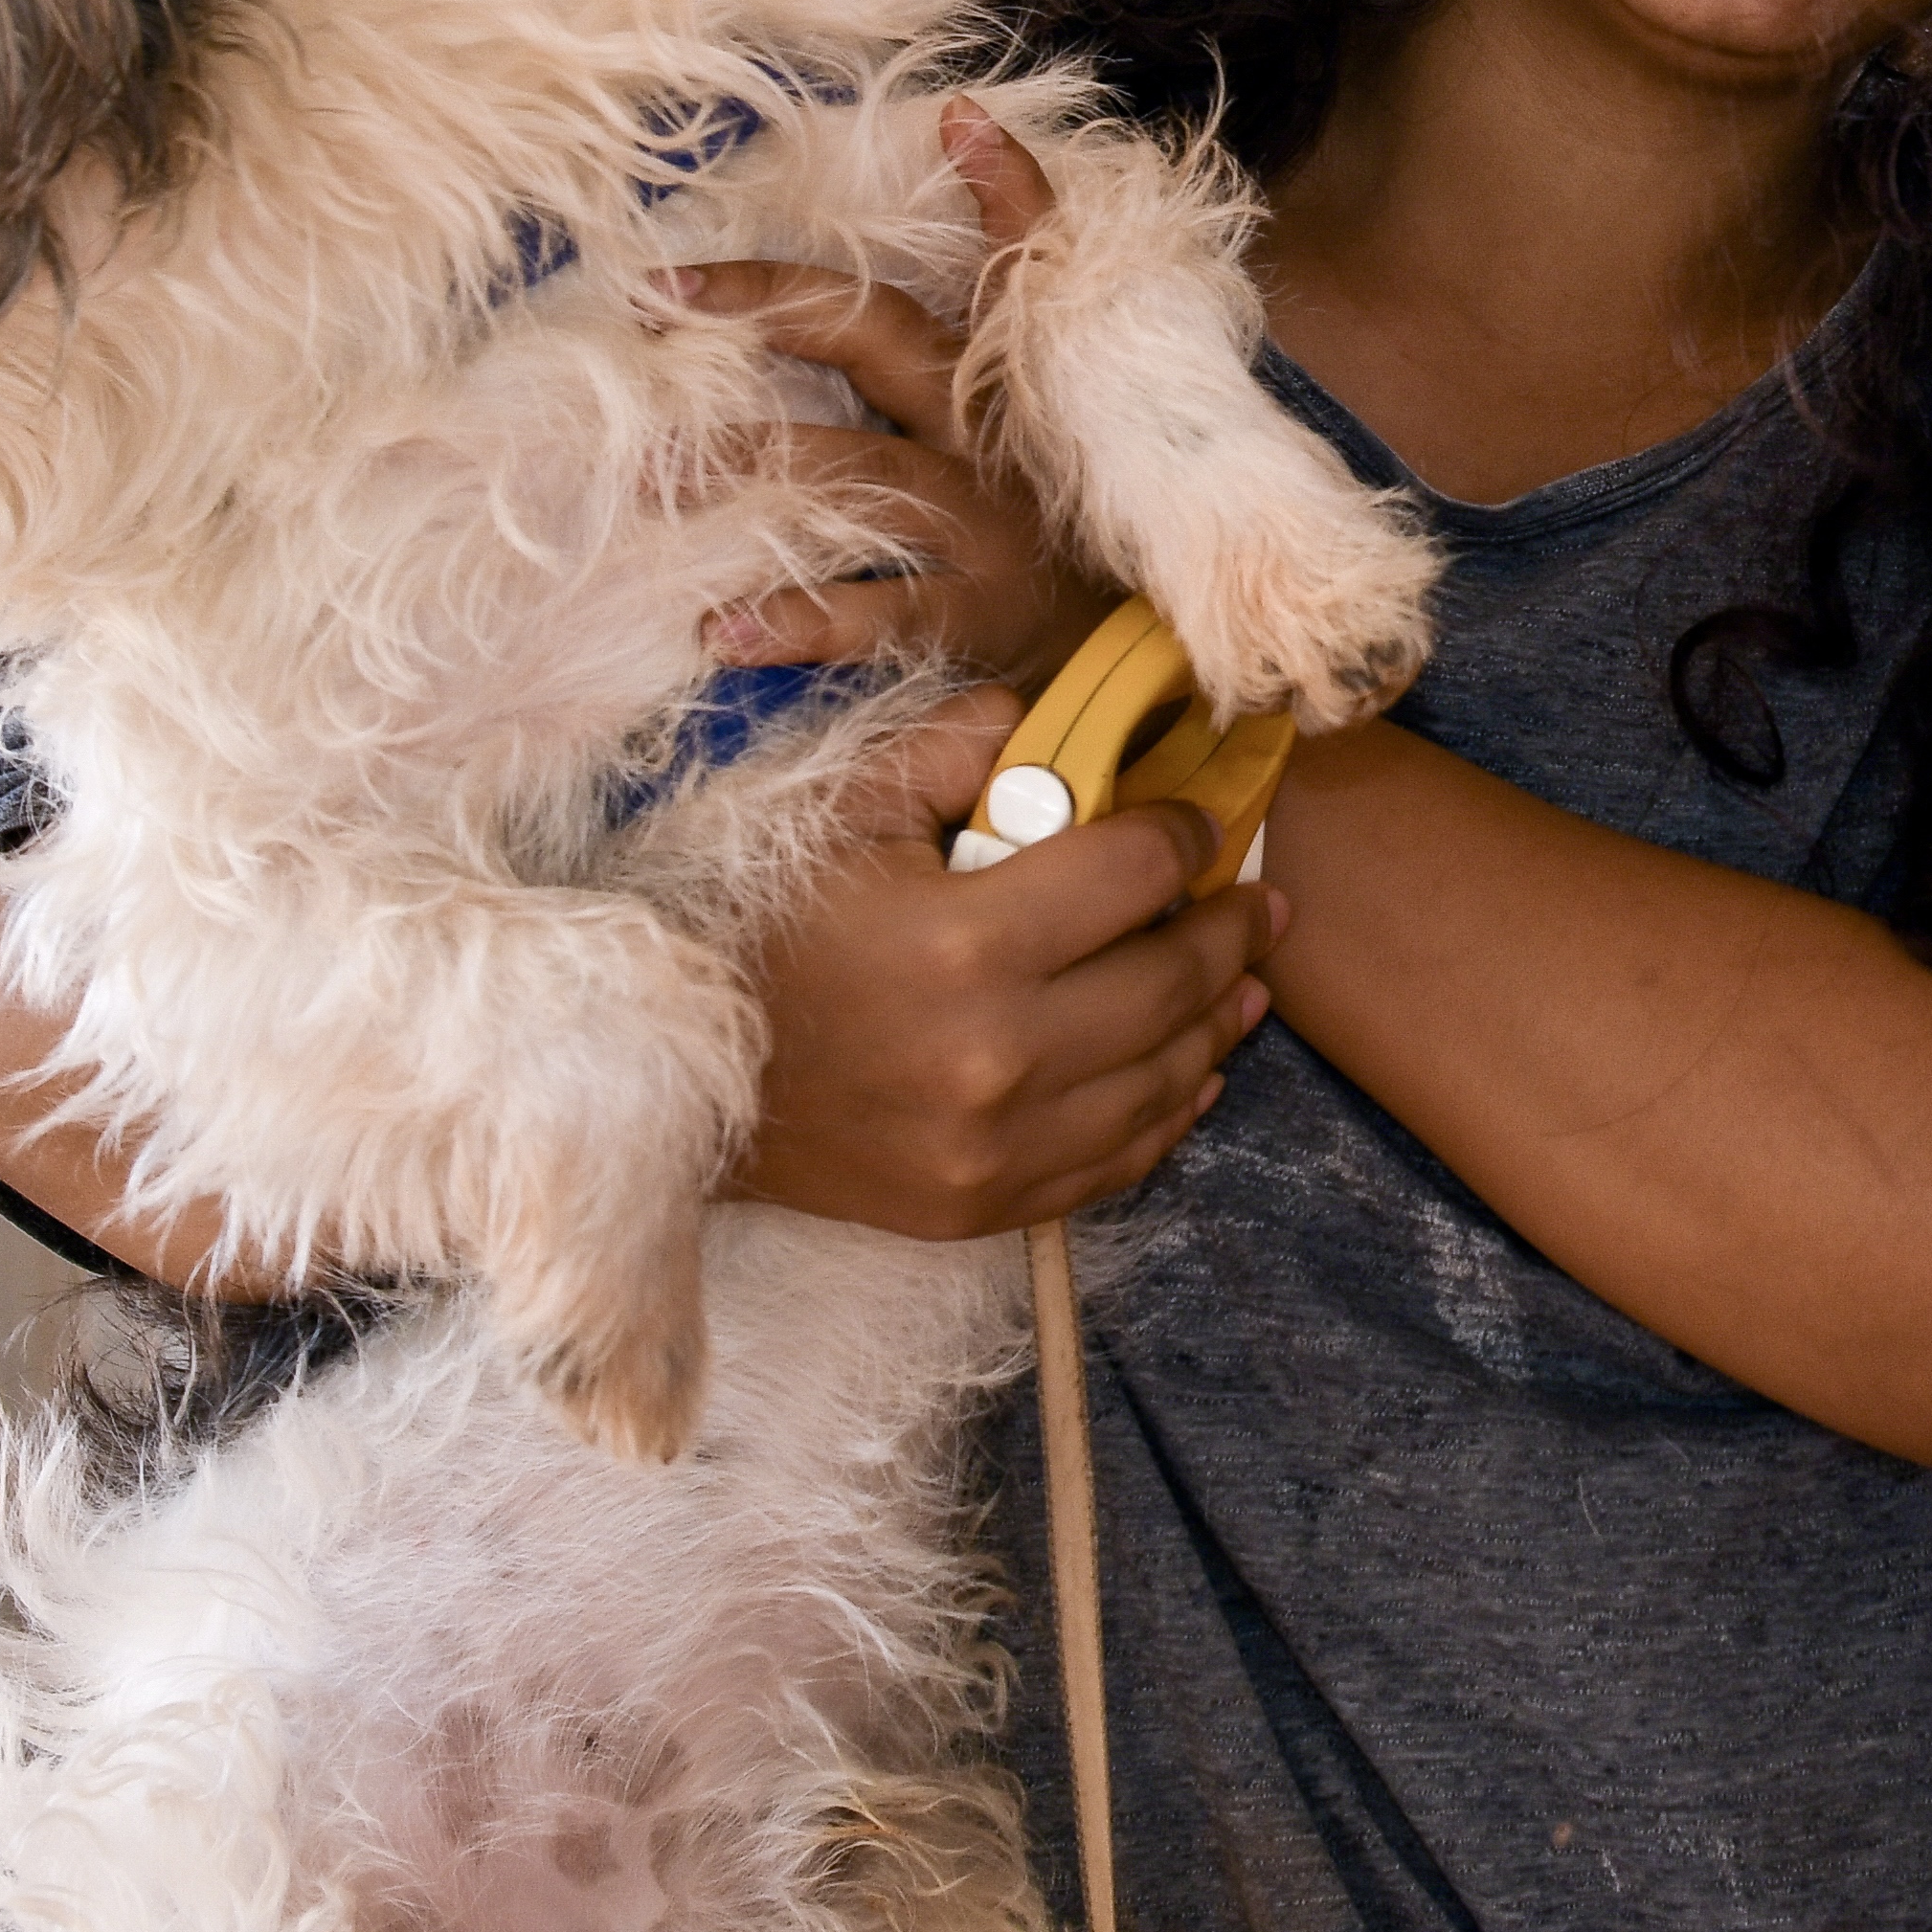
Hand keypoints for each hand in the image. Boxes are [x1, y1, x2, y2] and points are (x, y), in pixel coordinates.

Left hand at [675, 112, 1084, 686]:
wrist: (1160, 656)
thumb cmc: (1080, 520)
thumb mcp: (1059, 396)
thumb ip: (1015, 265)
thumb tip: (963, 115)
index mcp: (1011, 377)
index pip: (995, 261)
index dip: (978, 194)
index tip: (903, 145)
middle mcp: (993, 433)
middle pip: (879, 338)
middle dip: (767, 308)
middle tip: (652, 302)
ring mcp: (986, 524)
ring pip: (853, 470)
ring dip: (744, 468)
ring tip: (643, 474)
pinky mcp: (979, 616)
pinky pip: (879, 611)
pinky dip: (799, 623)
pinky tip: (721, 629)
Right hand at [725, 693, 1274, 1238]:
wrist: (669, 1081)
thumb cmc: (755, 926)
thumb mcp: (841, 807)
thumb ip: (957, 745)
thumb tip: (1059, 723)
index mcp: (965, 944)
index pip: (1135, 873)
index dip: (1184, 833)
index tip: (1199, 820)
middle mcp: (995, 1058)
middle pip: (1170, 980)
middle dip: (1230, 930)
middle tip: (1262, 901)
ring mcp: (992, 1149)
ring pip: (1162, 1079)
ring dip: (1218, 1020)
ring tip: (1246, 980)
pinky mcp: (978, 1208)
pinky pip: (1115, 1161)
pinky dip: (1167, 1110)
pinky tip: (1190, 1068)